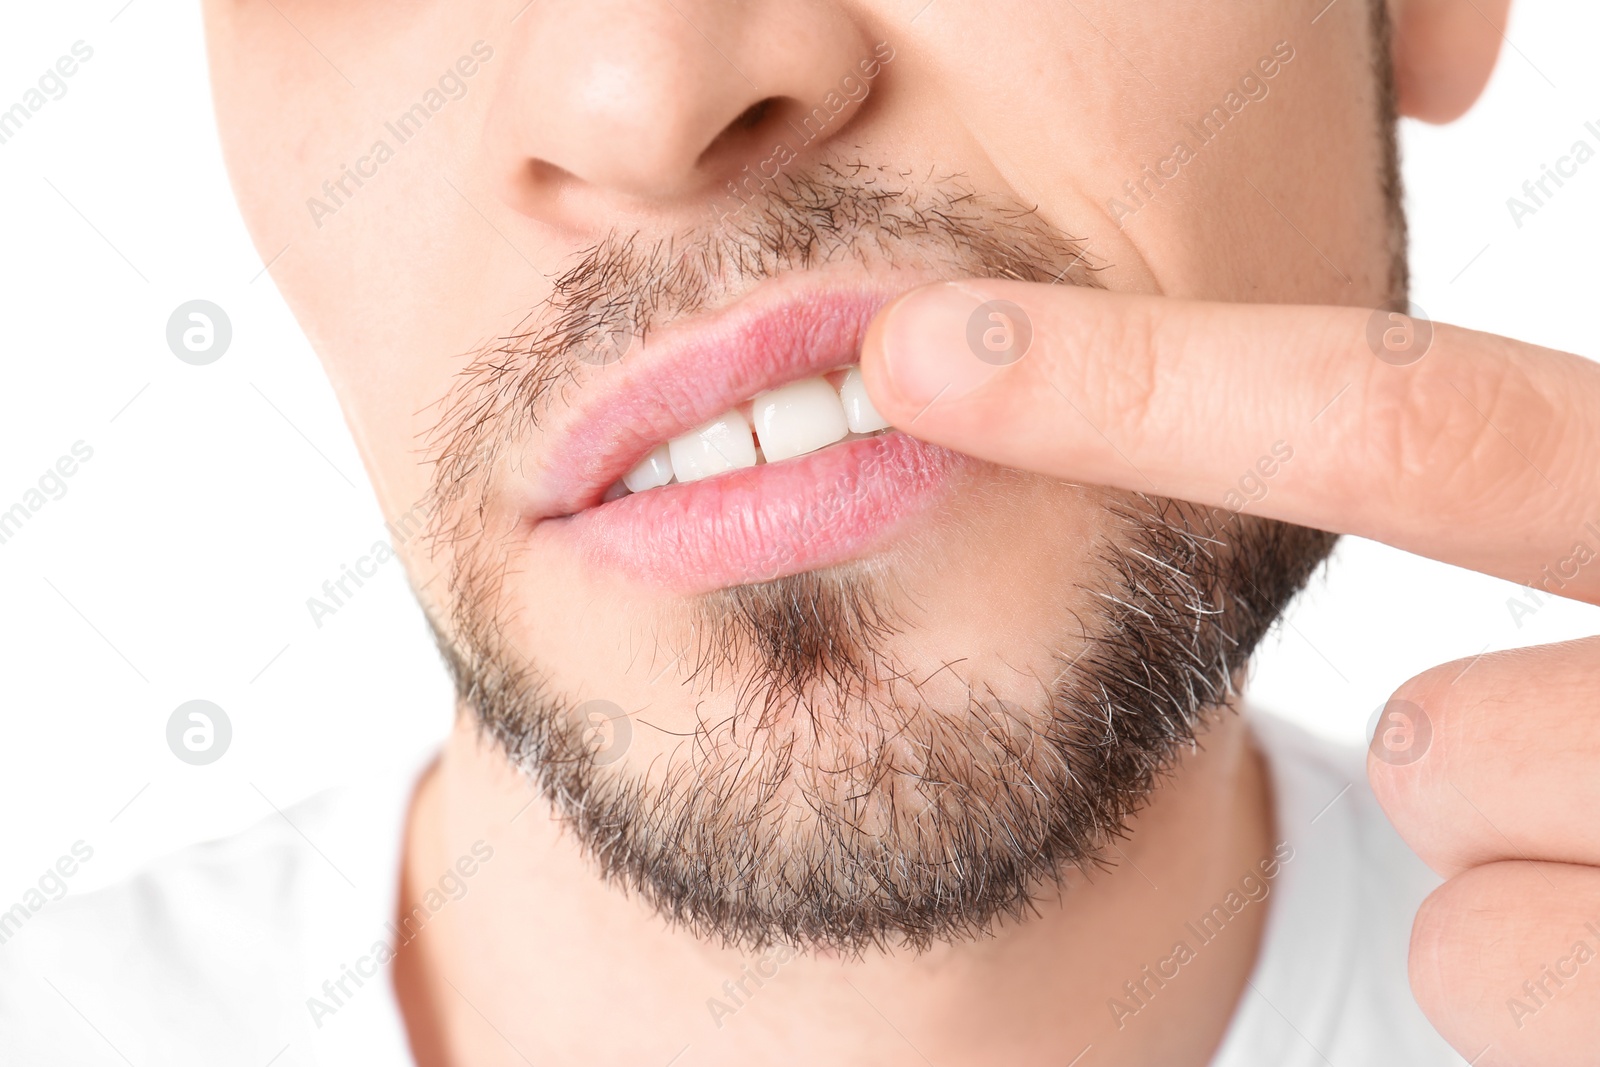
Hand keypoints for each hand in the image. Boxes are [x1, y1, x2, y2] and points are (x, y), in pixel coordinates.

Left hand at [859, 280, 1599, 1065]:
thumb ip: (1525, 485)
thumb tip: (1295, 504)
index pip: (1404, 418)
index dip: (1136, 385)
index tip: (923, 358)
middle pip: (1435, 724)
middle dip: (1444, 752)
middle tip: (1544, 773)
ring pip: (1455, 846)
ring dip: (1514, 861)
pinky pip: (1489, 971)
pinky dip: (1543, 977)